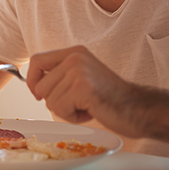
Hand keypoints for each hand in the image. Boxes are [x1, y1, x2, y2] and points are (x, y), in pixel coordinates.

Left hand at [27, 46, 142, 137]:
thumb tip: (32, 83)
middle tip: (77, 102)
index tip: (39, 94)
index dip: (31, 80)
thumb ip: (60, 75)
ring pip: (49, 101)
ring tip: (87, 106)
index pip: (36, 61)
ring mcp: (78, 71)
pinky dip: (72, 117)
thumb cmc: (108, 98)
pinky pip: (60, 109)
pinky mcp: (82, 88)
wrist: (137, 109)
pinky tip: (90, 111)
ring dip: (65, 110)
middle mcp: (75, 57)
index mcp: (74, 52)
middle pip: (39, 86)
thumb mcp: (81, 76)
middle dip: (53, 101)